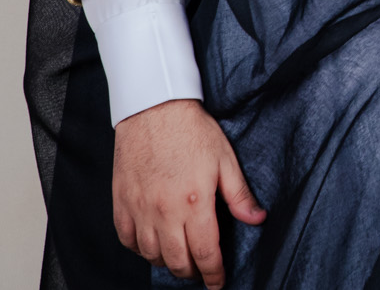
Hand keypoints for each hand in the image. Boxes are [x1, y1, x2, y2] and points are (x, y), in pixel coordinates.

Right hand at [111, 98, 265, 288]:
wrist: (154, 108)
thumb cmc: (191, 131)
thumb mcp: (225, 160)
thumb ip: (239, 195)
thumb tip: (257, 219)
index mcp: (194, 203)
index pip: (205, 254)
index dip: (214, 274)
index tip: (218, 283)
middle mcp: (164, 212)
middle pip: (177, 261)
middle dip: (192, 273)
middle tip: (202, 270)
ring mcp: (140, 209)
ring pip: (151, 255)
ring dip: (168, 262)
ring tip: (180, 257)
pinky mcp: (121, 203)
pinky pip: (128, 240)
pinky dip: (141, 249)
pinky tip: (152, 244)